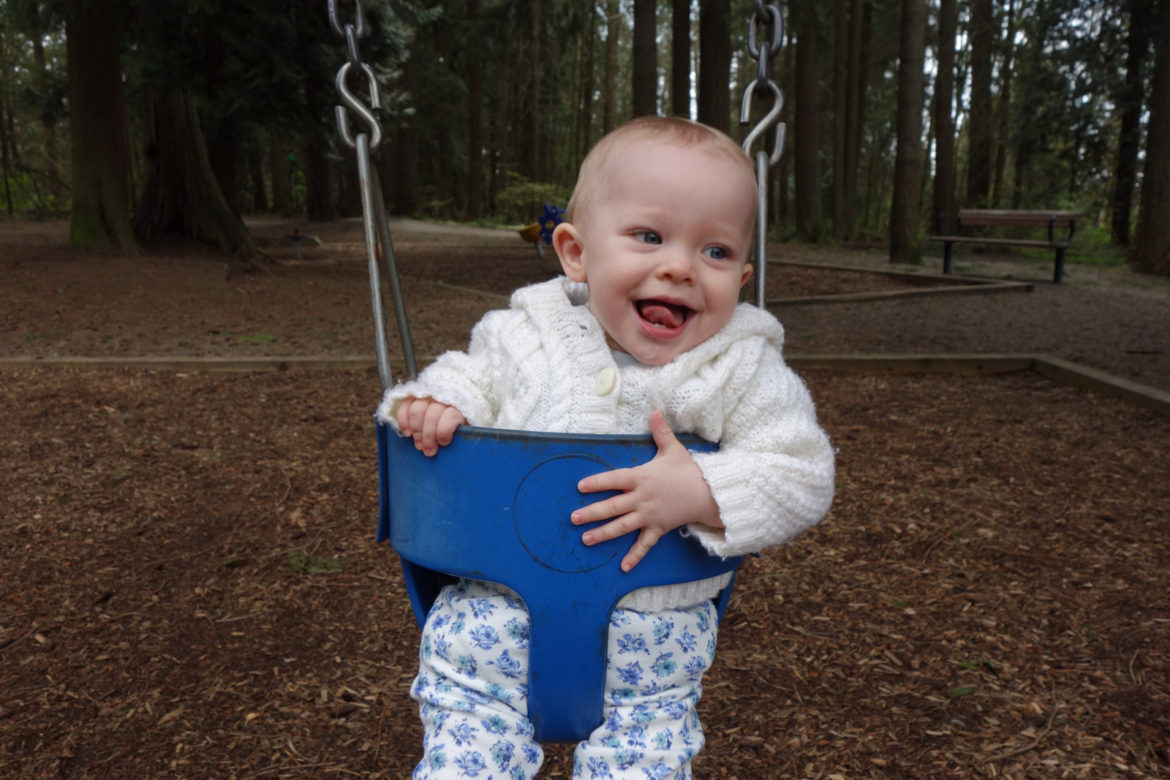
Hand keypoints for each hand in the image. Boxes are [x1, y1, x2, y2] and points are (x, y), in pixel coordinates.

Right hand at [396, 397, 466, 456]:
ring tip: (419, 445)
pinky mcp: (414, 396)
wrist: (452, 408)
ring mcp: (427, 396)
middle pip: (432, 415)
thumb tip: (457, 447)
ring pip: (417, 410)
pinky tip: (407, 433)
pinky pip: (405, 405)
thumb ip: (462, 435)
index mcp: (459, 407)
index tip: (443, 443)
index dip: (444, 430)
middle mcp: (443, 398)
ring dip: (416, 430)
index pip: (450, 415)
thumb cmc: (459, 425)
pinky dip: (403, 419)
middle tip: (429, 451)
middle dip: (428, 436)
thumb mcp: (466, 429)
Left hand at [571, 411, 722, 571]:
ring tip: (586, 540)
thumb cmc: (689, 470)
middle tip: (573, 518)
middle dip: (591, 513)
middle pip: (612, 506)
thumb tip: (655, 410)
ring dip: (603, 534)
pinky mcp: (658, 529)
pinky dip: (634, 556)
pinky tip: (623, 567)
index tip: (580, 486)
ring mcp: (649, 516)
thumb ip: (661, 431)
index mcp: (642, 477)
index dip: (597, 482)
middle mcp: (642, 498)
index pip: (614, 479)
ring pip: (622, 527)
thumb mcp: (674, 448)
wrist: (709, 493)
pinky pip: (644, 545)